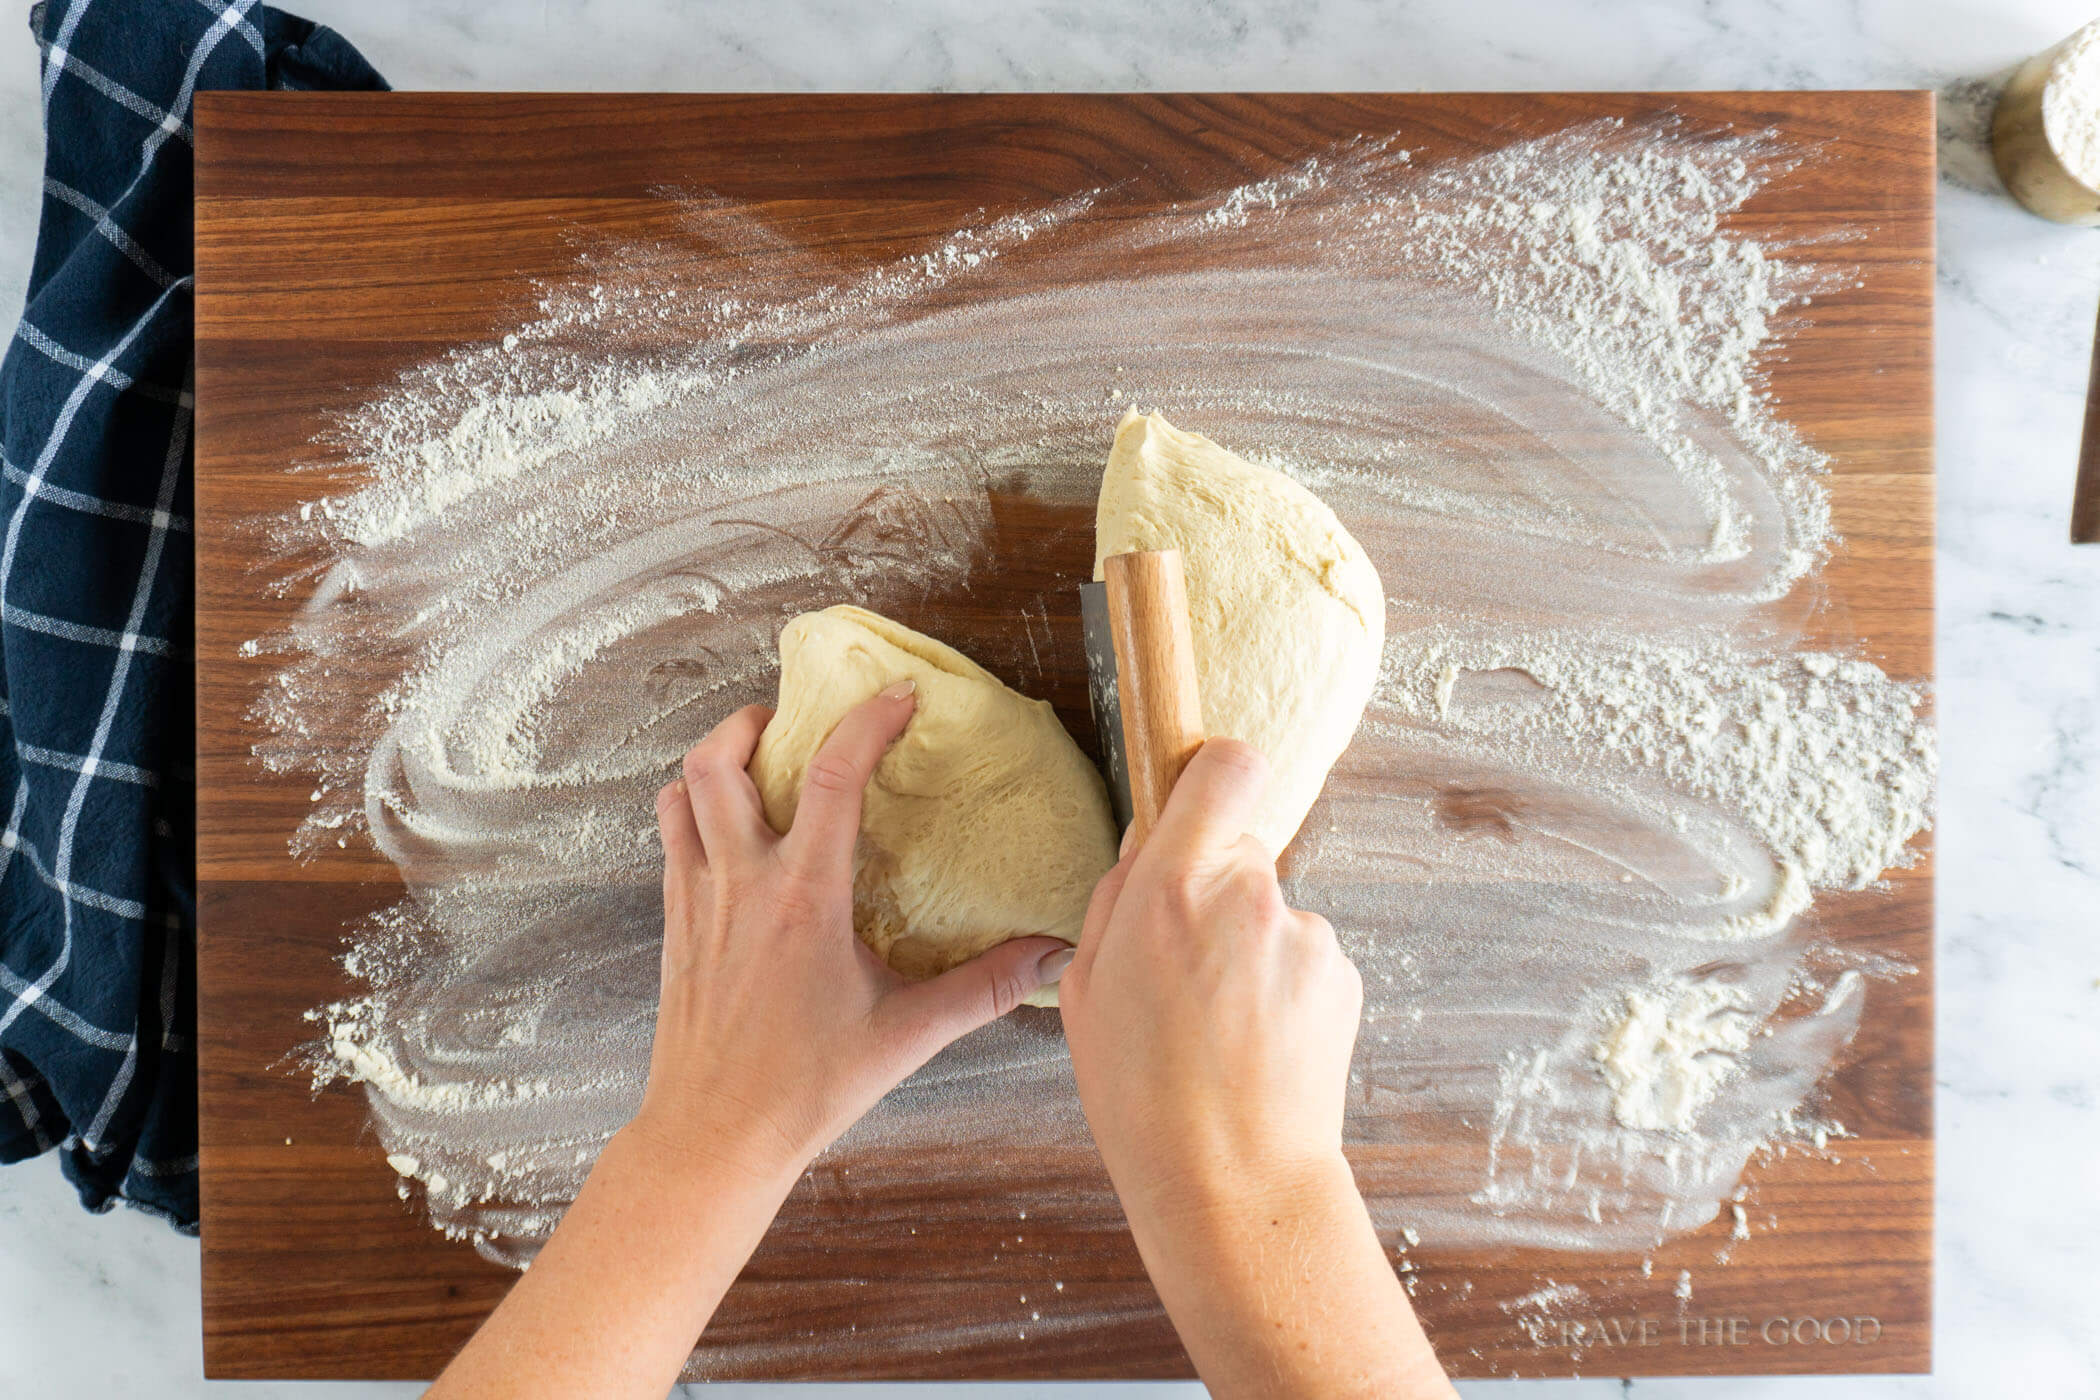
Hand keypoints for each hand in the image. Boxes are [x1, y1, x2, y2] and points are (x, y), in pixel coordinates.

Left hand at [630, 683, 1071, 1179]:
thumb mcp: (906, 1036)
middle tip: (795, 719)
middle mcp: (741, 885)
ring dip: (714, 760)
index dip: (869, 723)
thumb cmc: (804, 1090)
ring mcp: (698, 902)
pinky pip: (672, 841)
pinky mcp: (675, 926)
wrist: (712, 1138)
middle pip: (721, 762)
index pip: (836, 777)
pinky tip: (732, 832)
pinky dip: (694, 811)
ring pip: (680, 792)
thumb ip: (984, 988)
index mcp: (804, 898)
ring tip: (756, 759)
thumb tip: (1050, 953)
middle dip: (756, 722)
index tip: (899, 699)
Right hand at [1058, 738, 1362, 1220]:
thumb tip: (1146, 848)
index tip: (1204, 797)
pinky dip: (1283, 989)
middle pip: (1239, 852)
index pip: (1223, 770)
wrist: (1234, 1180)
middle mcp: (1247, 896)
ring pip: (1270, 913)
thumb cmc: (1142, 1094)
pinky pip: (1302, 958)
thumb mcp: (1084, 990)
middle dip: (1214, 891)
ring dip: (1249, 950)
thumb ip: (1115, 901)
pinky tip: (1256, 1044)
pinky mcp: (1343, 973)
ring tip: (1220, 1027)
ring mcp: (1305, 934)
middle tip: (1185, 969)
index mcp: (1169, 891)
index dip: (1215, 776)